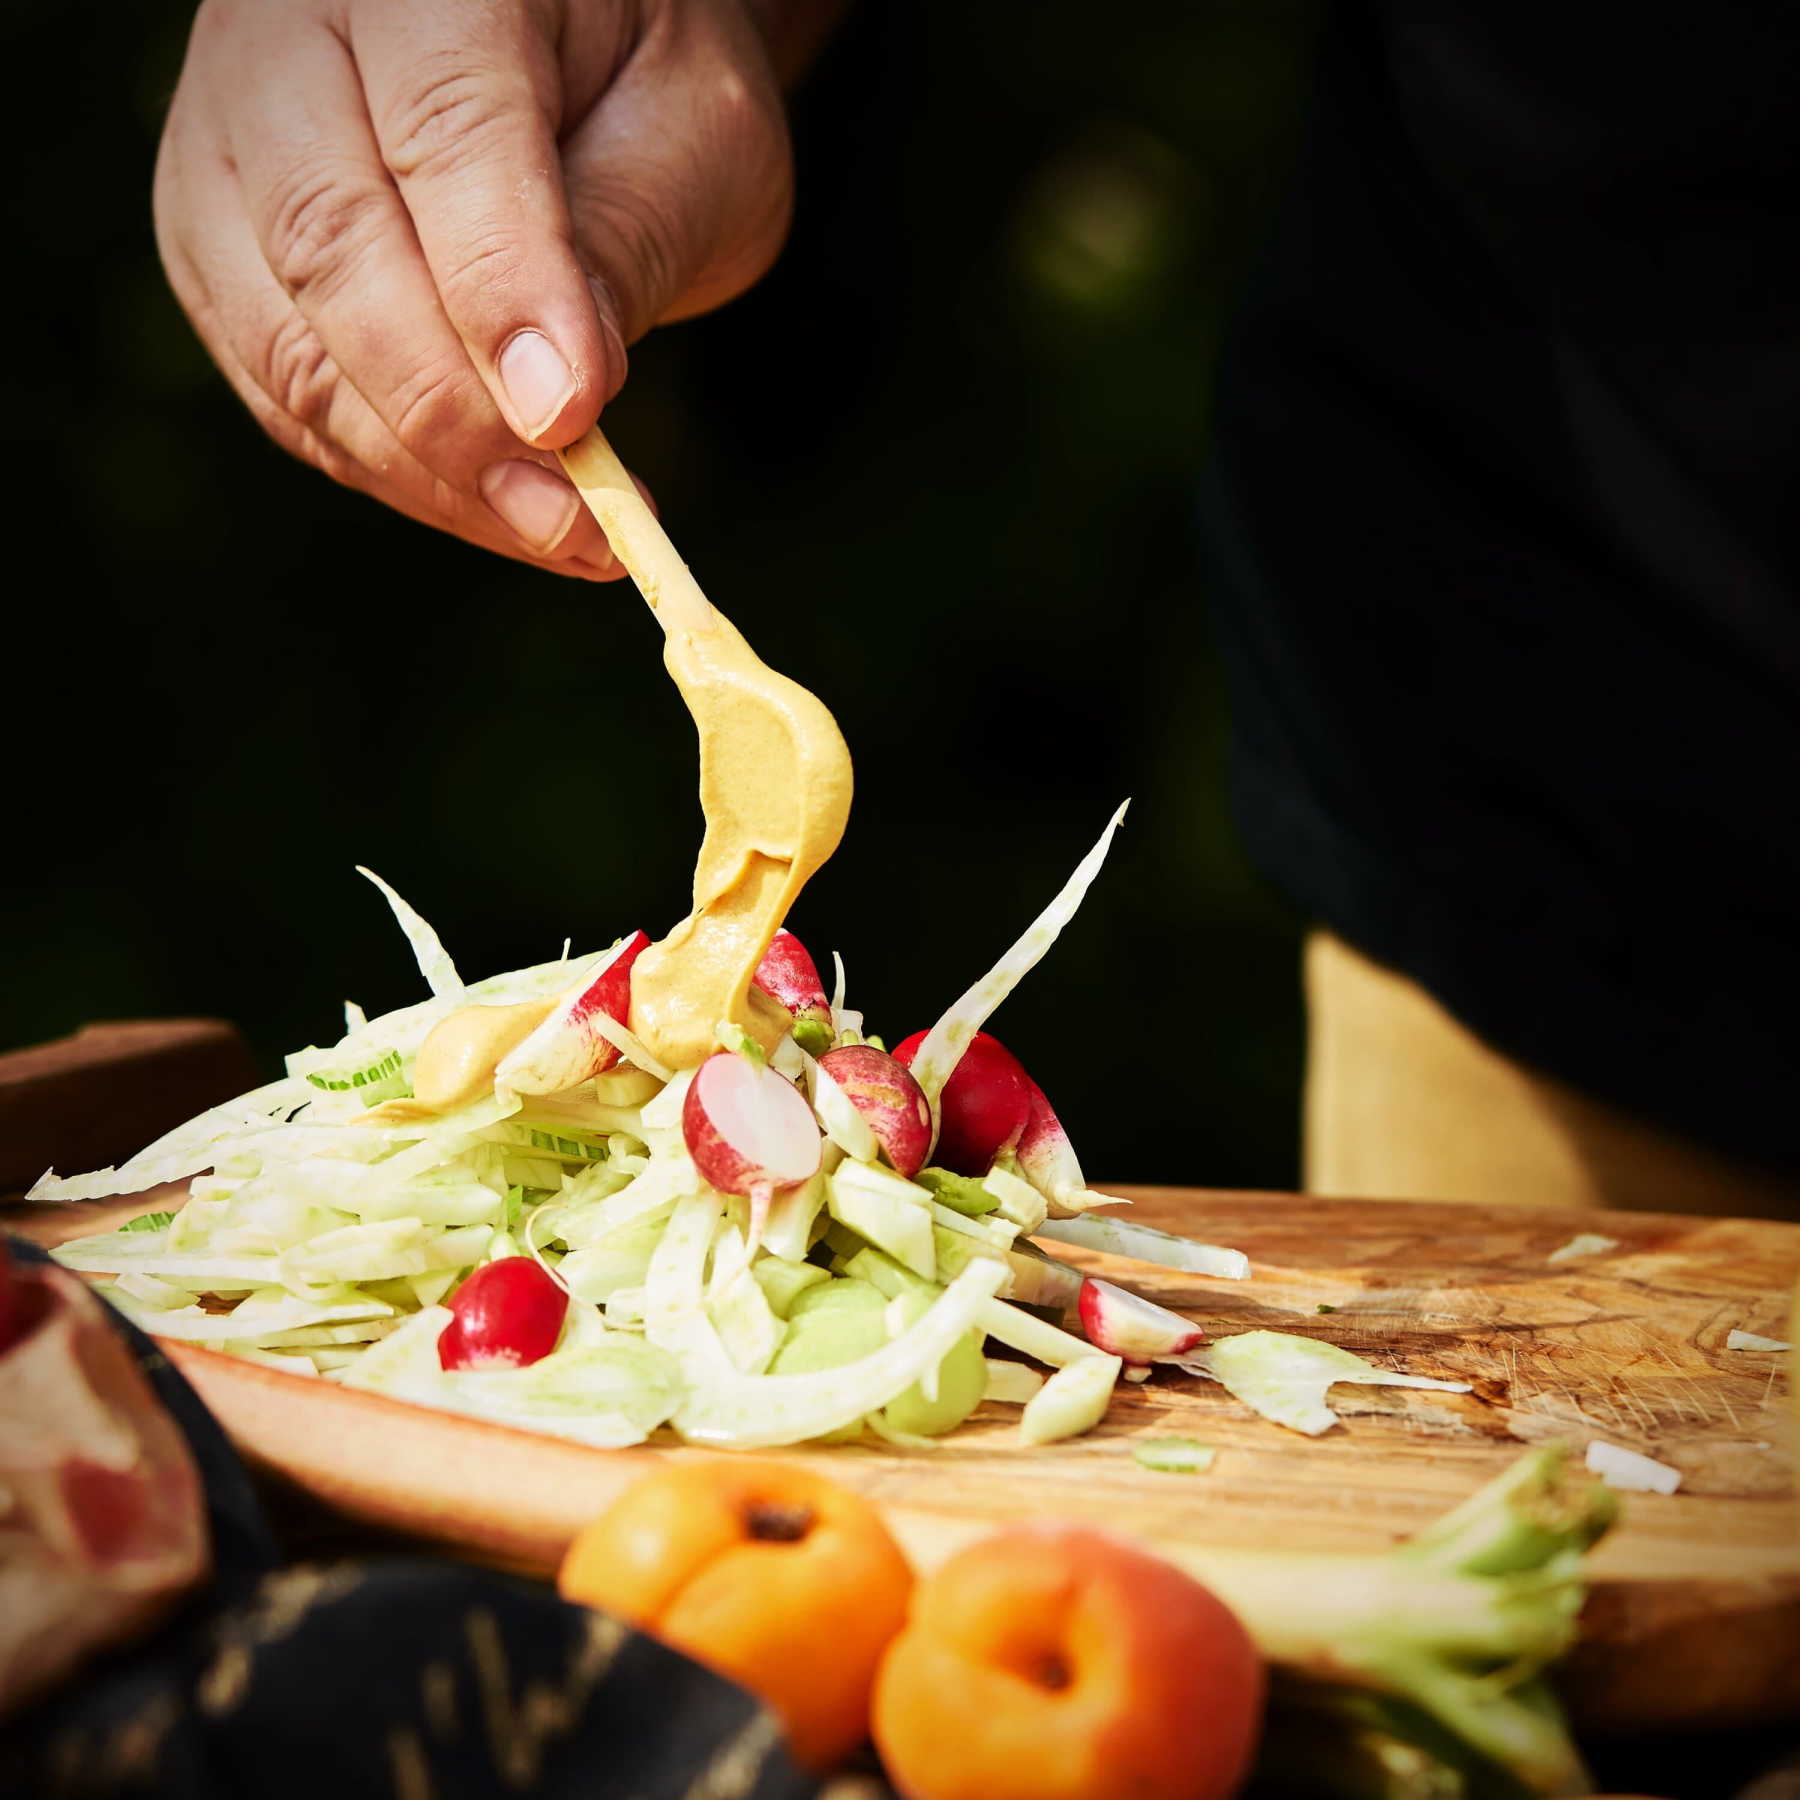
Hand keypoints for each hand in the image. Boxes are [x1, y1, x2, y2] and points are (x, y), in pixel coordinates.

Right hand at [154, 0, 792, 577]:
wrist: (567, 55)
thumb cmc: (645, 82)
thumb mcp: (692, 132)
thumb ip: (622, 238)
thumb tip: (555, 401)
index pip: (444, 128)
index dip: (501, 287)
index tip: (572, 417)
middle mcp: (283, 35)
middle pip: (328, 240)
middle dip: (455, 413)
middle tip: (572, 518)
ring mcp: (225, 142)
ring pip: (288, 341)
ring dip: (425, 471)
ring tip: (560, 535)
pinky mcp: (215, 248)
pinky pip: (283, 392)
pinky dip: (392, 473)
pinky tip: (498, 512)